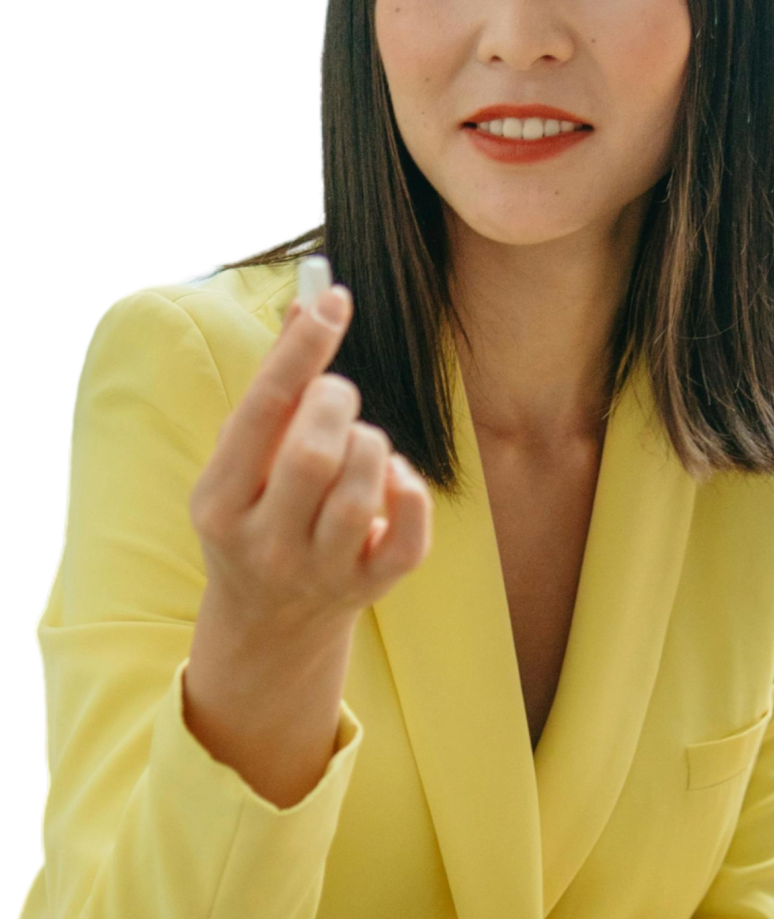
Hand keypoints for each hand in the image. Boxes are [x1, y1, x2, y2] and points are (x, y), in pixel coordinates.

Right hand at [189, 284, 433, 639]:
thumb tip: (308, 302)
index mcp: (218, 502)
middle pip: (314, 452)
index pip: (263, 412)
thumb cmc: (258, 510)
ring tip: (356, 448)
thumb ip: (276, 385)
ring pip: (363, 488)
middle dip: (337, 402)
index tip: (332, 299)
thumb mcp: (244, 456)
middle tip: (336, 398)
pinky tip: (391, 480)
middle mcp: (264, 543)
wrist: (271, 619)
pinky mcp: (370, 588)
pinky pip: (410, 531)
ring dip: (372, 445)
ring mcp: (319, 572)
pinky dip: (410, 489)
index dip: (301, 351)